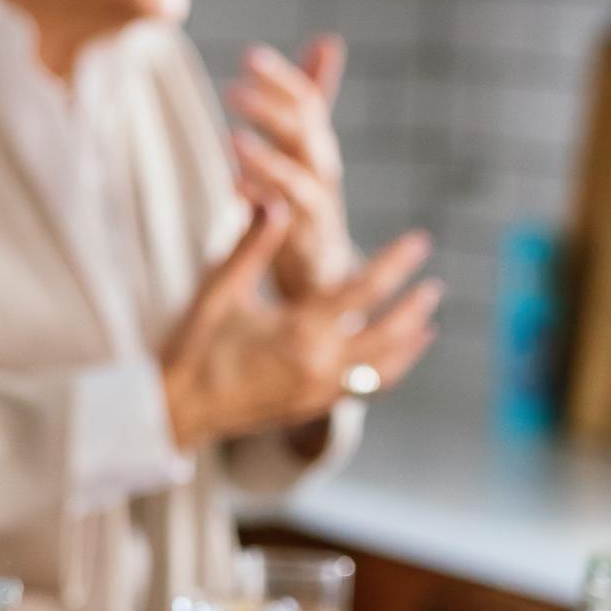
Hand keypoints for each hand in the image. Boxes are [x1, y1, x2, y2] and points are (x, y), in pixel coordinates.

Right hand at [159, 205, 440, 451]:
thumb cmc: (195, 345)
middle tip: (433, 283)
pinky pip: (365, 388)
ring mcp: (319, 390)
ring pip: (384, 367)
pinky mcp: (313, 405)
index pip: (364, 290)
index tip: (420, 241)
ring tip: (428, 321)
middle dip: (414, 306)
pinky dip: (389, 370)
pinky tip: (396, 357)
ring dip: (409, 342)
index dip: (396, 262)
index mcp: (299, 330)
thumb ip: (252, 245)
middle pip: (389, 333)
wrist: (177, 409)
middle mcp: (319, 363)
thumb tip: (275, 201)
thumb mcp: (220, 289)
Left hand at [226, 35, 357, 297]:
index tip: (249, 56)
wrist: (323, 272)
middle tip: (234, 92)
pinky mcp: (302, 246)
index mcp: (319, 146)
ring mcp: (315, 212)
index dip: (282, 78)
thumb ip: (313, 95)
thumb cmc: (309, 199)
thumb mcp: (308, 144)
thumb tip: (327, 40)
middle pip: (305, 137)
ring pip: (298, 182)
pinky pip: (284, 225)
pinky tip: (234, 192)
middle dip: (272, 112)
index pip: (307, 103)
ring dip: (266, 160)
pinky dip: (261, 207)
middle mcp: (322, 174)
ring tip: (233, 139)